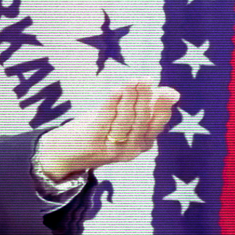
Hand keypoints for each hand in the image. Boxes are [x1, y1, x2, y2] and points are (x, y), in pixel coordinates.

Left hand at [36, 77, 178, 180]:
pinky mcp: (94, 143)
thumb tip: (170, 92)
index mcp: (142, 143)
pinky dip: (112, 103)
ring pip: (126, 119)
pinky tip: (117, 90)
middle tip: (147, 79)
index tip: (167, 91)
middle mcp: (131, 149)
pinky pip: (106, 120)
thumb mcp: (120, 119)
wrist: (64, 154)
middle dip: (145, 97)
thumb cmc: (95, 131)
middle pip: (142, 120)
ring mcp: (113, 148)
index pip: (157, 123)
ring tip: (133, 81)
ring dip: (130, 98)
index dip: (163, 107)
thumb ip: (142, 106)